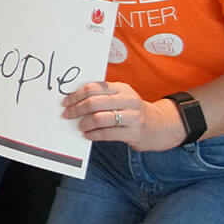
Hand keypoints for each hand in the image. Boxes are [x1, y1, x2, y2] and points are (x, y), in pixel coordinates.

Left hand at [62, 81, 183, 150]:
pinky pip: (107, 134)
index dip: (76, 95)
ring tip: (80, 126)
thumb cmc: (131, 109)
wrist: (157, 125)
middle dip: (77, 109)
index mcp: (122, 88)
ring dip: (85, 123)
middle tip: (67, 114)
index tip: (66, 101)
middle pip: (94, 102)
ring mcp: (132, 117)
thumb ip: (102, 95)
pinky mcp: (133, 132)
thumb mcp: (120, 96)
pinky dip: (93, 135)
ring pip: (100, 119)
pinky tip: (87, 135)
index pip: (94, 88)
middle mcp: (128, 100)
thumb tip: (74, 99)